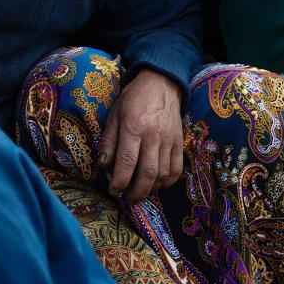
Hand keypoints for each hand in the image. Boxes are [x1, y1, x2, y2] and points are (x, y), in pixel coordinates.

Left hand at [96, 69, 182, 202]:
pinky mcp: (180, 143)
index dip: (119, 181)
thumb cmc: (132, 99)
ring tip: (139, 193)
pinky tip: (156, 184)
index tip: (113, 191)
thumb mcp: (113, 116)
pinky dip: (167, 182)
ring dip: (151, 189)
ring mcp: (170, 140)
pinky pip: (177, 169)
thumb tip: (103, 167)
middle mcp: (153, 136)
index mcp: (133, 127)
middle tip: (127, 199)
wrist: (161, 84)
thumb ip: (108, 142)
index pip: (126, 161)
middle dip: (136, 192)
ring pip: (163, 174)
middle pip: (147, 173)